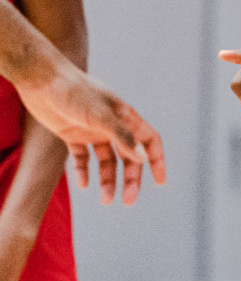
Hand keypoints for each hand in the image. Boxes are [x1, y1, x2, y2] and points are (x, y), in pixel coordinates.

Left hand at [16, 62, 164, 204]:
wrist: (41, 80)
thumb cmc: (75, 92)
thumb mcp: (101, 116)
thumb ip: (122, 137)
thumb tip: (143, 159)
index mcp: (126, 117)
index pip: (150, 141)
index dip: (157, 161)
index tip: (160, 182)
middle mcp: (113, 126)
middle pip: (129, 157)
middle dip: (130, 179)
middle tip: (127, 201)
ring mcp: (93, 131)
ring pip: (107, 162)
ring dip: (108, 181)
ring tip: (105, 201)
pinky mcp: (72, 135)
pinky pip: (82, 158)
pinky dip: (83, 172)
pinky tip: (82, 185)